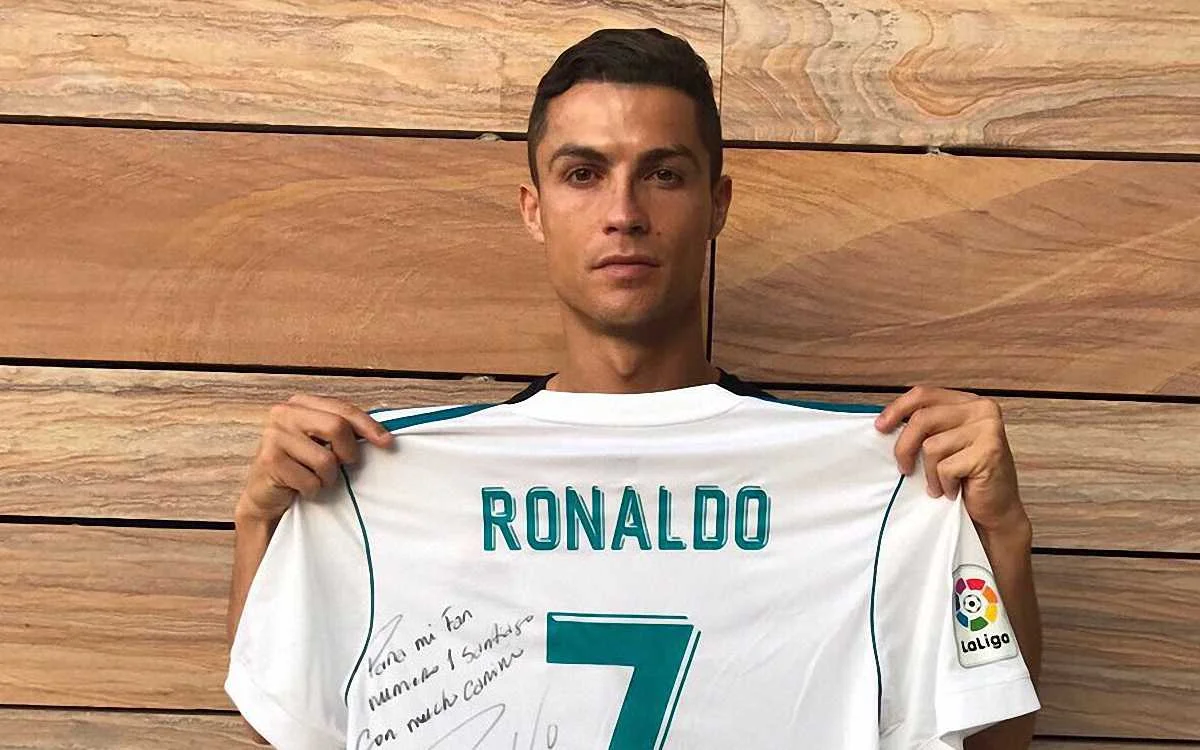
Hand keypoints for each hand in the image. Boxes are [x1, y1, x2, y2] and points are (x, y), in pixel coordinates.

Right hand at [237, 393, 393, 523]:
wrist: (266, 495)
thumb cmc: (300, 466)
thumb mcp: (323, 442)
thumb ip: (344, 431)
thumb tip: (384, 435)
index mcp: (301, 403)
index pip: (343, 409)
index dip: (368, 426)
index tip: (387, 442)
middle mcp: (284, 413)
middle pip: (337, 427)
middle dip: (348, 453)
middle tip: (344, 465)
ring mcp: (274, 435)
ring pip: (326, 459)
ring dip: (328, 478)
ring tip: (316, 478)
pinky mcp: (269, 460)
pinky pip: (310, 481)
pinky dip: (313, 490)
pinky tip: (301, 488)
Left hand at [874, 385, 1028, 536]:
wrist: (997, 510)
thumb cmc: (967, 477)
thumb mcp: (945, 443)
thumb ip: (926, 426)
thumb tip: (884, 423)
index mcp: (968, 401)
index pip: (924, 394)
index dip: (897, 409)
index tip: (880, 427)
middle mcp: (982, 409)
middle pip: (922, 419)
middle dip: (905, 447)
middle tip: (905, 469)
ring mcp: (988, 429)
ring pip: (932, 446)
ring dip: (930, 473)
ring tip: (940, 484)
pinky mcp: (989, 452)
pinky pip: (945, 467)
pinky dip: (943, 484)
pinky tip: (954, 491)